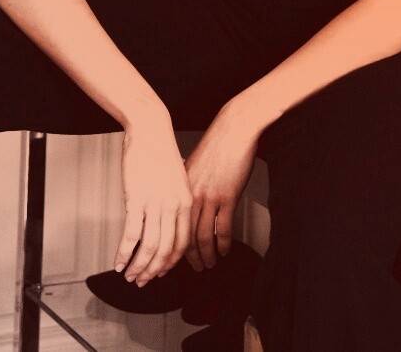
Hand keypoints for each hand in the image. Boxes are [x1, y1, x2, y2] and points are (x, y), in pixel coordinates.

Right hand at [113, 119, 192, 285]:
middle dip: (152, 271)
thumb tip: (167, 224)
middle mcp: (174, 207)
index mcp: (186, 203)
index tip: (160, 273)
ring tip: (129, 276)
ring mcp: (156, 204)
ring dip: (137, 267)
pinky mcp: (137, 200)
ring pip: (148, 248)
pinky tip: (118, 263)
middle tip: (142, 282)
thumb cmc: (160, 153)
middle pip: (165, 251)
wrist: (150, 130)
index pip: (181, 244)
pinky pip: (131, 236)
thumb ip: (175, 203)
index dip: (170, 263)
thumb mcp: (177, 181)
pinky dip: (123, 254)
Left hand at [183, 103, 261, 269]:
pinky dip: (223, 244)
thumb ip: (186, 185)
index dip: (168, 247)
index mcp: (180, 190)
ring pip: (202, 237)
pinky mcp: (227, 196)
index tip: (167, 260)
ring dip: (205, 256)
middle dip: (183, 259)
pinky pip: (223, 228)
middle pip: (183, 236)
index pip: (169, 227)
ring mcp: (209, 198)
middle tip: (189, 270)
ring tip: (208, 266)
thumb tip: (182, 200)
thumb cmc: (216, 145)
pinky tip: (224, 251)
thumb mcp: (192, 166)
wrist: (233, 130)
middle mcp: (191, 197)